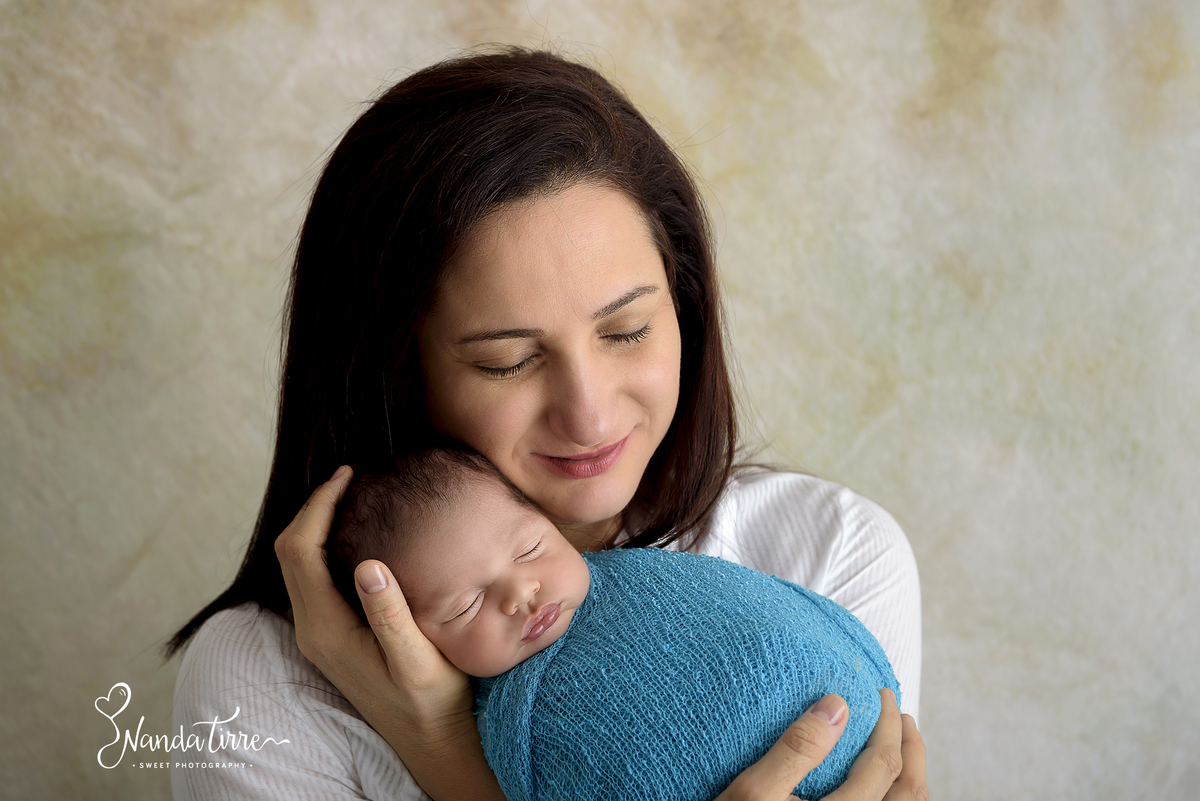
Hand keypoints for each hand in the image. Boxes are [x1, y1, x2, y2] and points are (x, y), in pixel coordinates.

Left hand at [274, 466, 504, 800]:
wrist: (430, 742)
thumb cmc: (431, 701)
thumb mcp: (416, 658)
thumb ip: (390, 613)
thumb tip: (368, 563)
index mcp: (325, 627)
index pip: (301, 549)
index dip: (319, 505)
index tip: (350, 474)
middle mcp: (311, 629)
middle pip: (292, 552)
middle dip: (315, 507)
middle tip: (354, 476)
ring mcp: (318, 634)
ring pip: (300, 564)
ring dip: (320, 525)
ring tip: (357, 495)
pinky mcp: (332, 636)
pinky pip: (315, 577)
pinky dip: (329, 545)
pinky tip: (362, 535)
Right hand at [717, 690, 926, 800]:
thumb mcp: (753, 792)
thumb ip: (796, 750)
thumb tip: (835, 705)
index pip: (884, 763)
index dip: (887, 724)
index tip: (879, 696)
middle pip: (909, 792)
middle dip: (911, 747)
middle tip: (899, 715)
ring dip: (911, 776)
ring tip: (901, 748)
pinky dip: (898, 799)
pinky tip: (881, 787)